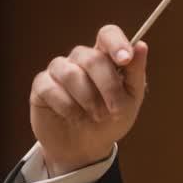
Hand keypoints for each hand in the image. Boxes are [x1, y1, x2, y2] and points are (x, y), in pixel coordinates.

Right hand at [29, 24, 148, 175]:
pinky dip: (67, 107)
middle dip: (107, 87)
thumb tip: (141, 45)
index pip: (108, 34)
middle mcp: (81, 59)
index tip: (125, 60)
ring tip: (96, 116)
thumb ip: (135, 73)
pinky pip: (52, 89)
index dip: (116, 43)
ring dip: (88, 100)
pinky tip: (73, 117)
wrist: (86, 148)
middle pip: (91, 58)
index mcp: (106, 58)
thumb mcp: (131, 100)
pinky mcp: (42, 86)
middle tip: (114, 111)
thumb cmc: (110, 120)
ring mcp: (59, 70)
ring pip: (71, 73)